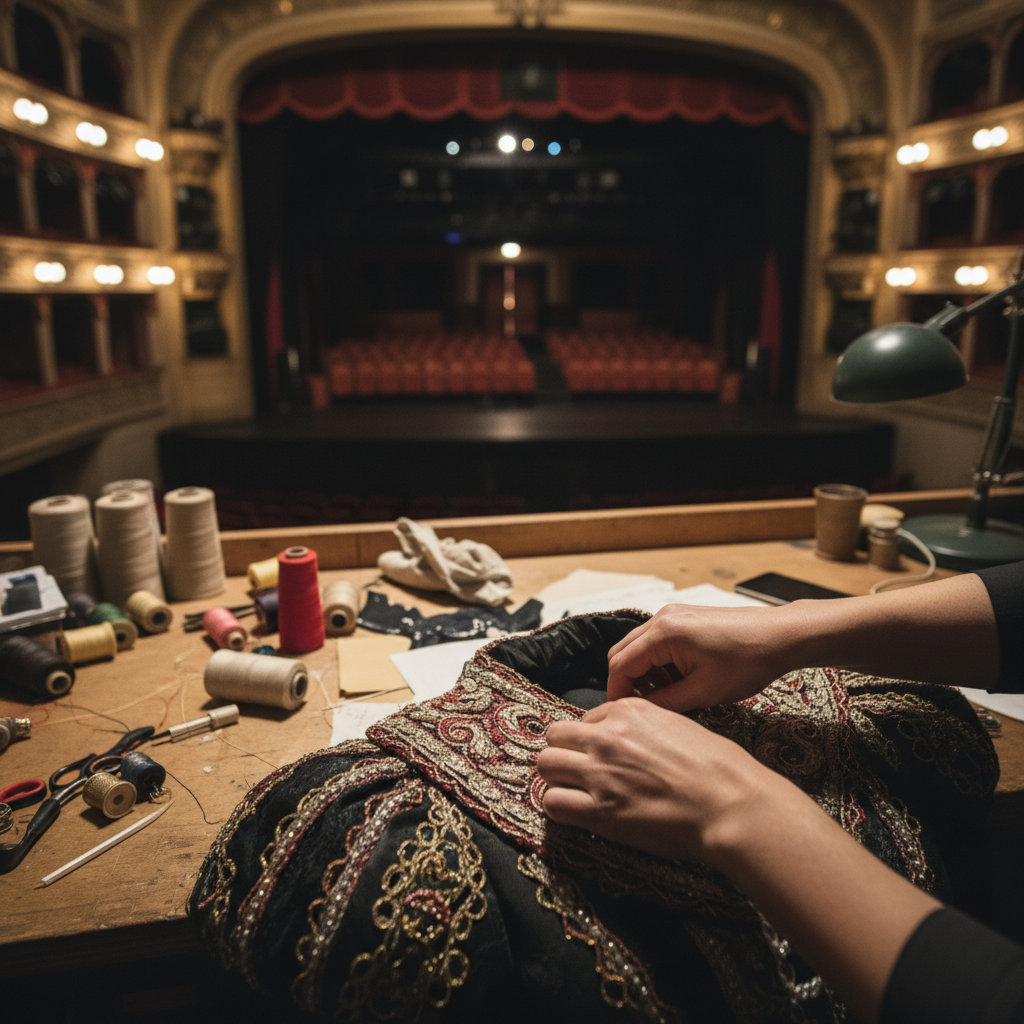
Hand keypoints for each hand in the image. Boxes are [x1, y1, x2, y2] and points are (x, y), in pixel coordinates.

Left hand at [537, 698, 770, 863]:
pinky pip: (552, 802)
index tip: (602, 755)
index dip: (591, 738)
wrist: (729, 802)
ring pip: (545, 764)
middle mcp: (608, 736)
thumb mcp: (678, 725)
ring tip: (573, 790)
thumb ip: (644, 726)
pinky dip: (558, 806)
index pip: (587, 718)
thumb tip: (629, 738)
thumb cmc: (717, 767)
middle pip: (556, 735)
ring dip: (556, 777)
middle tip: (578, 770)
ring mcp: (600, 772)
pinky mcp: (599, 809)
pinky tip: (575, 812)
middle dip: (564, 752)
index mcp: (629, 711)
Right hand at [606, 603, 798, 710]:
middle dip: (627, 683)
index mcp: (663, 633)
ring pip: (639, 648)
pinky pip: (657, 642)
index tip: (622, 717)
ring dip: (644, 674)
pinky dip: (658, 664)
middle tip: (640, 710)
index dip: (617, 693)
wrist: (781, 636)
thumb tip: (638, 714)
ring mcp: (672, 615)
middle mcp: (661, 618)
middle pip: (623, 653)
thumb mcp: (703, 692)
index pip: (620, 665)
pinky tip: (678, 682)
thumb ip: (665, 703)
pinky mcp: (684, 618)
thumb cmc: (748, 662)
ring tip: (666, 698)